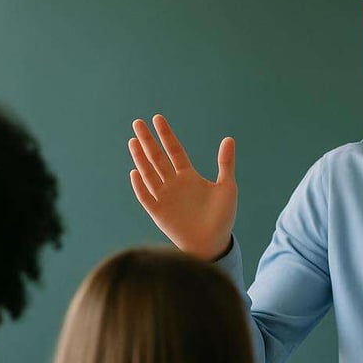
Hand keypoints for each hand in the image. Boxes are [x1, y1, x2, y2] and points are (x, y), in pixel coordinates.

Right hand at [128, 114, 236, 260]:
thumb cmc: (222, 217)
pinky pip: (146, 197)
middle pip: (157, 158)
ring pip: (149, 174)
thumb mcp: (227, 187)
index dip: (166, 135)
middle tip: (138, 123)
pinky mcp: (159, 213)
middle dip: (148, 141)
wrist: (213, 244)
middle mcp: (173, 184)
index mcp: (188, 177)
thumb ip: (225, 164)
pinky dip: (140, 186)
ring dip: (141, 158)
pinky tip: (135, 172)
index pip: (174, 151)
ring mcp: (164, 197)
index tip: (158, 118)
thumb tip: (229, 139)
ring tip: (133, 141)